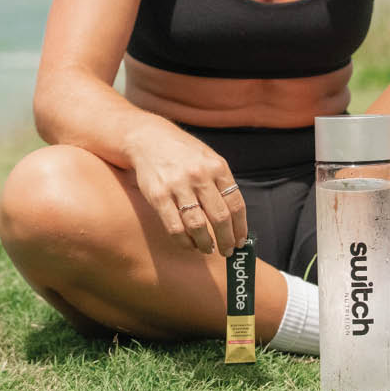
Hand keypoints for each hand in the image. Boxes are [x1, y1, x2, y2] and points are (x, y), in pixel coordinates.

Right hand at [130, 125, 246, 257]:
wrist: (148, 139)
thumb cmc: (184, 153)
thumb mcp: (208, 159)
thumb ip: (221, 183)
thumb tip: (235, 219)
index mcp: (217, 167)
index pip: (236, 204)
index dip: (240, 227)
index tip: (240, 241)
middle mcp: (199, 176)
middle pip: (220, 217)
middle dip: (226, 240)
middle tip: (227, 251)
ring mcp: (178, 186)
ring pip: (197, 226)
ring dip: (205, 244)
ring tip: (208, 249)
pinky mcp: (158, 196)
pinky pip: (175, 227)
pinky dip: (184, 242)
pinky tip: (189, 244)